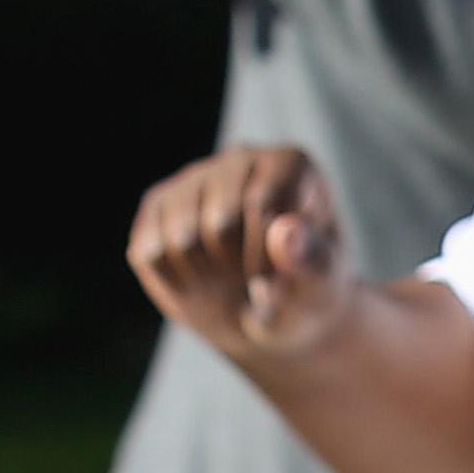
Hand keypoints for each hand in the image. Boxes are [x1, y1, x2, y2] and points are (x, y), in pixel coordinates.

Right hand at [125, 144, 355, 364]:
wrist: (270, 313)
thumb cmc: (305, 292)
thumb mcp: (322, 288)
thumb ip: (313, 262)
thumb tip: (284, 234)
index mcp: (291, 164)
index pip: (265, 203)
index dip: (269, 256)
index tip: (282, 276)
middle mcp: (240, 158)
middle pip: (221, 223)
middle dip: (239, 270)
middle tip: (255, 279)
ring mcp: (193, 178)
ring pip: (181, 239)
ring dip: (208, 279)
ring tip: (231, 278)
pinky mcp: (157, 206)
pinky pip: (150, 254)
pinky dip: (178, 284)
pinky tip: (201, 280)